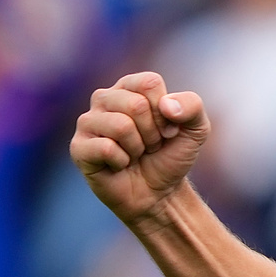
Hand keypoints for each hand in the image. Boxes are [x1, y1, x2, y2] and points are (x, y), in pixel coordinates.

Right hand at [70, 72, 209, 227]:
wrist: (160, 193)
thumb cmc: (171, 155)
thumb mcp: (196, 129)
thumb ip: (192, 106)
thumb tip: (166, 105)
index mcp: (130, 87)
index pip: (149, 83)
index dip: (166, 112)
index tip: (167, 128)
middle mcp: (104, 98)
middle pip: (136, 105)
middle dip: (153, 133)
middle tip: (150, 145)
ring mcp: (88, 122)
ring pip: (121, 125)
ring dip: (138, 147)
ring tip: (135, 154)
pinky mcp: (79, 147)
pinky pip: (106, 148)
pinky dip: (122, 162)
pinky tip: (120, 165)